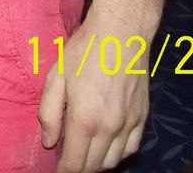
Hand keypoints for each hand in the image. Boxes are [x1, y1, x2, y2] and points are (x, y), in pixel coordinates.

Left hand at [38, 19, 148, 171]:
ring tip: (85, 154)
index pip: (74, 163)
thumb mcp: (56, 77)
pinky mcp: (143, 118)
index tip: (58, 172)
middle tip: (68, 160)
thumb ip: (49, 113)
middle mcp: (109, 128)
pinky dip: (118, 154)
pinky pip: (131, 149)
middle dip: (79, 168)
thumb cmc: (84, 50)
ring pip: (114, 161)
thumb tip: (49, 142)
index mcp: (84, 119)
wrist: (122, 33)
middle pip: (94, 166)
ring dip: (98, 163)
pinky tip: (107, 146)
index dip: (64, 172)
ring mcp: (129, 124)